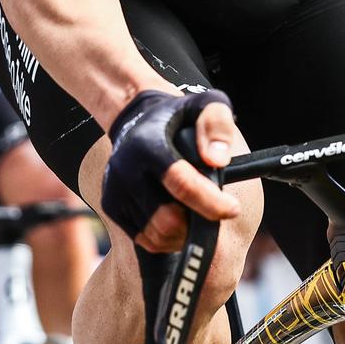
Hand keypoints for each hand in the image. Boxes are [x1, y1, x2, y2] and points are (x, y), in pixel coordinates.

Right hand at [103, 88, 242, 253]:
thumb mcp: (204, 104)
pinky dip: (167, 238)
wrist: (135, 118)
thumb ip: (217, 125)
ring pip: (157, 235)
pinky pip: (145, 239)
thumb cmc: (177, 115)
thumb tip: (217, 160)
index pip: (182, 184)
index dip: (211, 202)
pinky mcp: (111, 206)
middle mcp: (126, 169)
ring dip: (184, 234)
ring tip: (196, 214)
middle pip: (168, 220)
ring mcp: (115, 190)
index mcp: (148, 145)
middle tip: (213, 211)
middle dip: (197, 223)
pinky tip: (178, 219)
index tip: (233, 208)